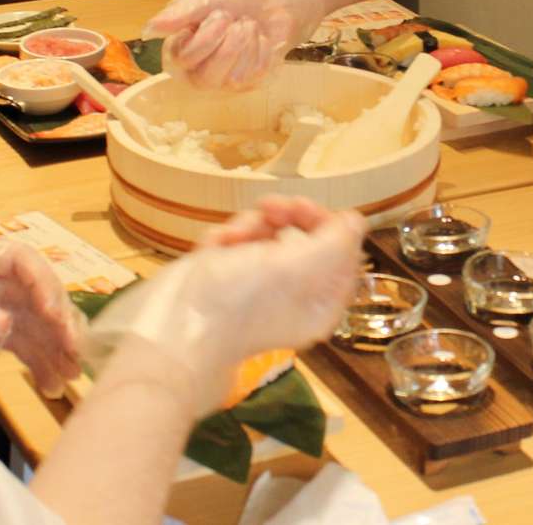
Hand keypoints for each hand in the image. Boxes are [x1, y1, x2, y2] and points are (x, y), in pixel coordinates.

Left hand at [0, 227, 86, 395]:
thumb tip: (4, 326)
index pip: (21, 258)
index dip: (43, 283)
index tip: (54, 314)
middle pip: (39, 291)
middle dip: (60, 321)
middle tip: (73, 351)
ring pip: (40, 320)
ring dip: (57, 346)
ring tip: (68, 376)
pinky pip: (27, 341)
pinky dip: (40, 361)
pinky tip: (50, 382)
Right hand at [84, 198, 365, 412]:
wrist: (178, 324)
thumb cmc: (247, 299)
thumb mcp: (305, 266)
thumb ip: (338, 241)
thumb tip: (354, 222)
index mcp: (320, 303)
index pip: (341, 255)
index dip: (327, 225)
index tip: (306, 209)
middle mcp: (293, 296)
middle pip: (304, 240)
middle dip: (286, 218)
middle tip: (271, 209)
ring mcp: (255, 286)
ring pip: (266, 235)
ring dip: (250, 227)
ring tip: (234, 239)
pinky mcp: (222, 276)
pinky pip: (234, 243)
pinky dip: (225, 238)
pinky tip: (215, 246)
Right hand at [140, 0, 323, 89]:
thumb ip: (178, 15)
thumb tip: (149, 31)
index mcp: (180, 50)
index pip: (183, 60)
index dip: (206, 38)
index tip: (221, 14)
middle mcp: (197, 72)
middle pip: (205, 78)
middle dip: (228, 45)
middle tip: (237, 21)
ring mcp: (224, 82)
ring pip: (232, 80)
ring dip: (247, 44)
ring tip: (248, 26)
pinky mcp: (250, 84)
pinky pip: (256, 74)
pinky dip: (263, 49)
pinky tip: (261, 38)